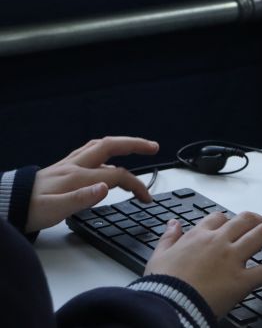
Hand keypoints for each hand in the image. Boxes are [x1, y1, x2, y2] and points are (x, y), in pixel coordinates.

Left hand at [26, 136, 158, 232]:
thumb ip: (82, 199)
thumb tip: (105, 188)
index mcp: (77, 177)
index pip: (116, 175)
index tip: (146, 197)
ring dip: (121, 144)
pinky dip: (104, 150)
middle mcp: (75, 166)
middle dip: (135, 144)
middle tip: (153, 147)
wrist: (6, 205)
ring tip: (136, 147)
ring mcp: (68, 164)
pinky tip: (106, 157)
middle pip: (111, 146)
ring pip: (100, 146)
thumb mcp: (54, 210)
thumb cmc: (29, 211)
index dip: (136, 184)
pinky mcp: (62, 168)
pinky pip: (89, 151)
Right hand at [145, 211, 261, 317]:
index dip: (228, 220)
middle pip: (246, 220)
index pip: (218, 218)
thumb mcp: (158, 257)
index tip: (233, 225)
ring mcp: (233, 259)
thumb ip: (168, 238)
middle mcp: (219, 242)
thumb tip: (172, 223)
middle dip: (258, 220)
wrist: (166, 305)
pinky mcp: (243, 280)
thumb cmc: (162, 285)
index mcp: (198, 236)